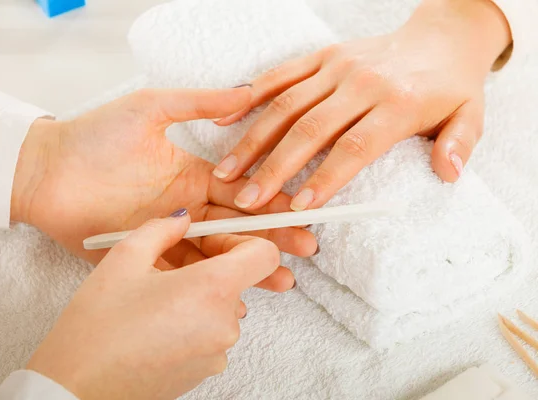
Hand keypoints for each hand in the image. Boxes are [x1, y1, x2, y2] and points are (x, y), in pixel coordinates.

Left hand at [11, 87, 316, 290]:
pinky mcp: (144, 259)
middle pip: (238, 226)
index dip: (273, 200)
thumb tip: (246, 92)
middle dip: (272, 238)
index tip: (304, 209)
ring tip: (283, 280)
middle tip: (306, 250)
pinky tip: (237, 293)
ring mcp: (167, 236)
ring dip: (249, 266)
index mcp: (192, 176)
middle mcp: (185, 209)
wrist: (44, 170)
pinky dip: (209, 284)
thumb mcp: (150, 108)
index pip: (242, 190)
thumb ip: (197, 103)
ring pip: (217, 255)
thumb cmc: (94, 136)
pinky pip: (182, 274)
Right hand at [27, 213, 279, 399]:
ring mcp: (218, 352)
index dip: (243, 241)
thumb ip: (162, 228)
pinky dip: (192, 324)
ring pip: (222, 308)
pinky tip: (155, 327)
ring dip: (198, 298)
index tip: (214, 242)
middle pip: (239, 281)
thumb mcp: (123, 258)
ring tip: (155, 302)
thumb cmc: (96, 327)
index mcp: (212, 289)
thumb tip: (183, 218)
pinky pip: (211, 334)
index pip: (266, 255)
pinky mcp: (206, 371)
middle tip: (169, 269)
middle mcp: (225, 324)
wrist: (77, 389)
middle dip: (210, 269)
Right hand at [212, 0, 511, 210]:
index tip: (298, 209)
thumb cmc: (451, 86)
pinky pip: (281, 74)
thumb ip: (460, 143)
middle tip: (248, 201)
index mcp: (398, 103)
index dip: (324, 179)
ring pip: (287, 104)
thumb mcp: (472, 115)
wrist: (441, 37)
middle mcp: (363, 82)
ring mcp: (338, 66)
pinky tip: (225, 120)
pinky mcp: (323, 56)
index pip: (354, 146)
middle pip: (311, 128)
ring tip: (228, 172)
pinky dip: (251, 97)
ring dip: (254, 140)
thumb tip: (447, 173)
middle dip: (275, 168)